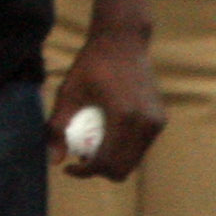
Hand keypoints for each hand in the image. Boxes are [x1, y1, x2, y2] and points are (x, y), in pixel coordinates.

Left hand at [50, 26, 162, 180]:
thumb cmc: (91, 65)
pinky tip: (105, 139)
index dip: (85, 172)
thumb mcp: (67, 93)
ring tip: (90, 150)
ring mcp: (157, 122)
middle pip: (123, 168)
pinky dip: (123, 151)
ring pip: (133, 161)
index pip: (107, 162)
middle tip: (79, 160)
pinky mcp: (160, 120)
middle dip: (99, 171)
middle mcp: (146, 123)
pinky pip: (140, 148)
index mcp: (124, 117)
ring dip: (112, 163)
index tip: (68, 168)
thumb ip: (57, 127)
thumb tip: (54, 161)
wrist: (123, 42)